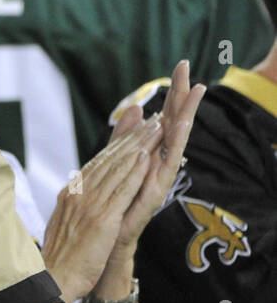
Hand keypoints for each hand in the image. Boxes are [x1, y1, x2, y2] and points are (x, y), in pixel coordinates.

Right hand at [41, 114, 159, 302]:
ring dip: (138, 146)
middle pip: (109, 160)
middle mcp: (78, 194)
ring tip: (156, 129)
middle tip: (152, 119)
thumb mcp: (63, 225)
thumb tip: (76, 193)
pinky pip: (122, 190)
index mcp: (70, 194)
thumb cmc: (59, 259)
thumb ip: (73, 207)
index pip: (97, 163)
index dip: (117, 144)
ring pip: (118, 169)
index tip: (133, 129)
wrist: (53, 280)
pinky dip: (134, 171)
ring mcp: (89, 205)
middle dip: (132, 138)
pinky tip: (147, 157)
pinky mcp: (102, 219)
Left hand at [106, 59, 203, 262]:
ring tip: (193, 95)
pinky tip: (177, 129)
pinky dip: (172, 147)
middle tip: (190, 71)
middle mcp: (160, 161)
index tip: (179, 65)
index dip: (172, 92)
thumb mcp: (119, 161)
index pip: (165, 115)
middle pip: (174, 123)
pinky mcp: (155, 191)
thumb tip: (135, 107)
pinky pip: (165, 165)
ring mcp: (160, 176)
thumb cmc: (117, 201)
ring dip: (184, 118)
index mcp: (151, 152)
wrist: (108, 237)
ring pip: (176, 141)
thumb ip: (126, 135)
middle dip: (182, 98)